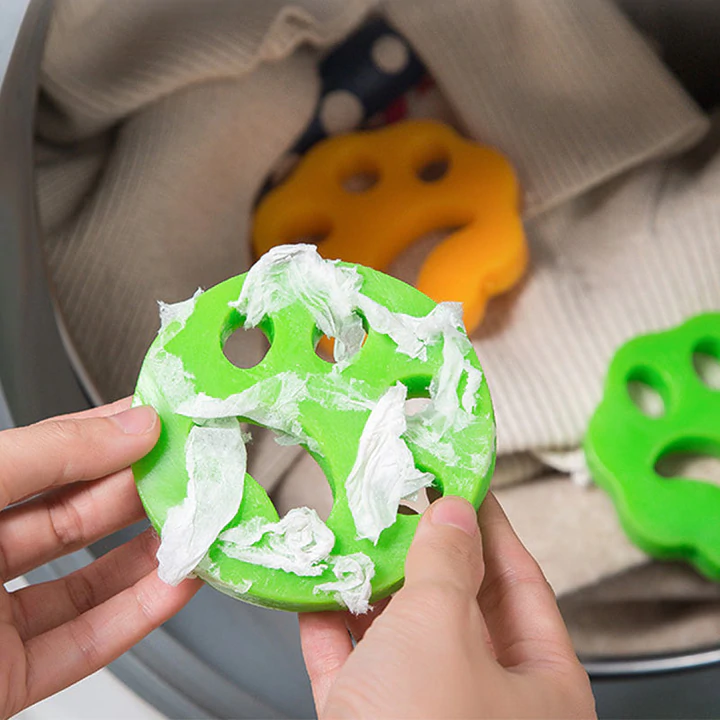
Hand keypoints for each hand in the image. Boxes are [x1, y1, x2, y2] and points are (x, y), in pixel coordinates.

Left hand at [0, 399, 201, 718]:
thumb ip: (48, 456)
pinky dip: (139, 613)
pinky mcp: (5, 679)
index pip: (41, 455)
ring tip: (198, 522)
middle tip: (192, 468)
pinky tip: (176, 583)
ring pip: (86, 578)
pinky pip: (84, 640)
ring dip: (150, 552)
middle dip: (139, 488)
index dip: (103, 432)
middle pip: (72, 513)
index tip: (159, 417)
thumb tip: (128, 426)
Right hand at [300, 494, 595, 718]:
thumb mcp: (443, 629)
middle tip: (396, 500)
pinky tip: (314, 588)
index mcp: (539, 685)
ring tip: (350, 533)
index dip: (488, 524)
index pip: (519, 579)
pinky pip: (352, 665)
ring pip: (399, 632)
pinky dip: (331, 627)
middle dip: (419, 549)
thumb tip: (452, 512)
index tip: (462, 482)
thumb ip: (447, 562)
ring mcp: (425, 713)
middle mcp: (486, 700)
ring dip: (368, 583)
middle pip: (455, 601)